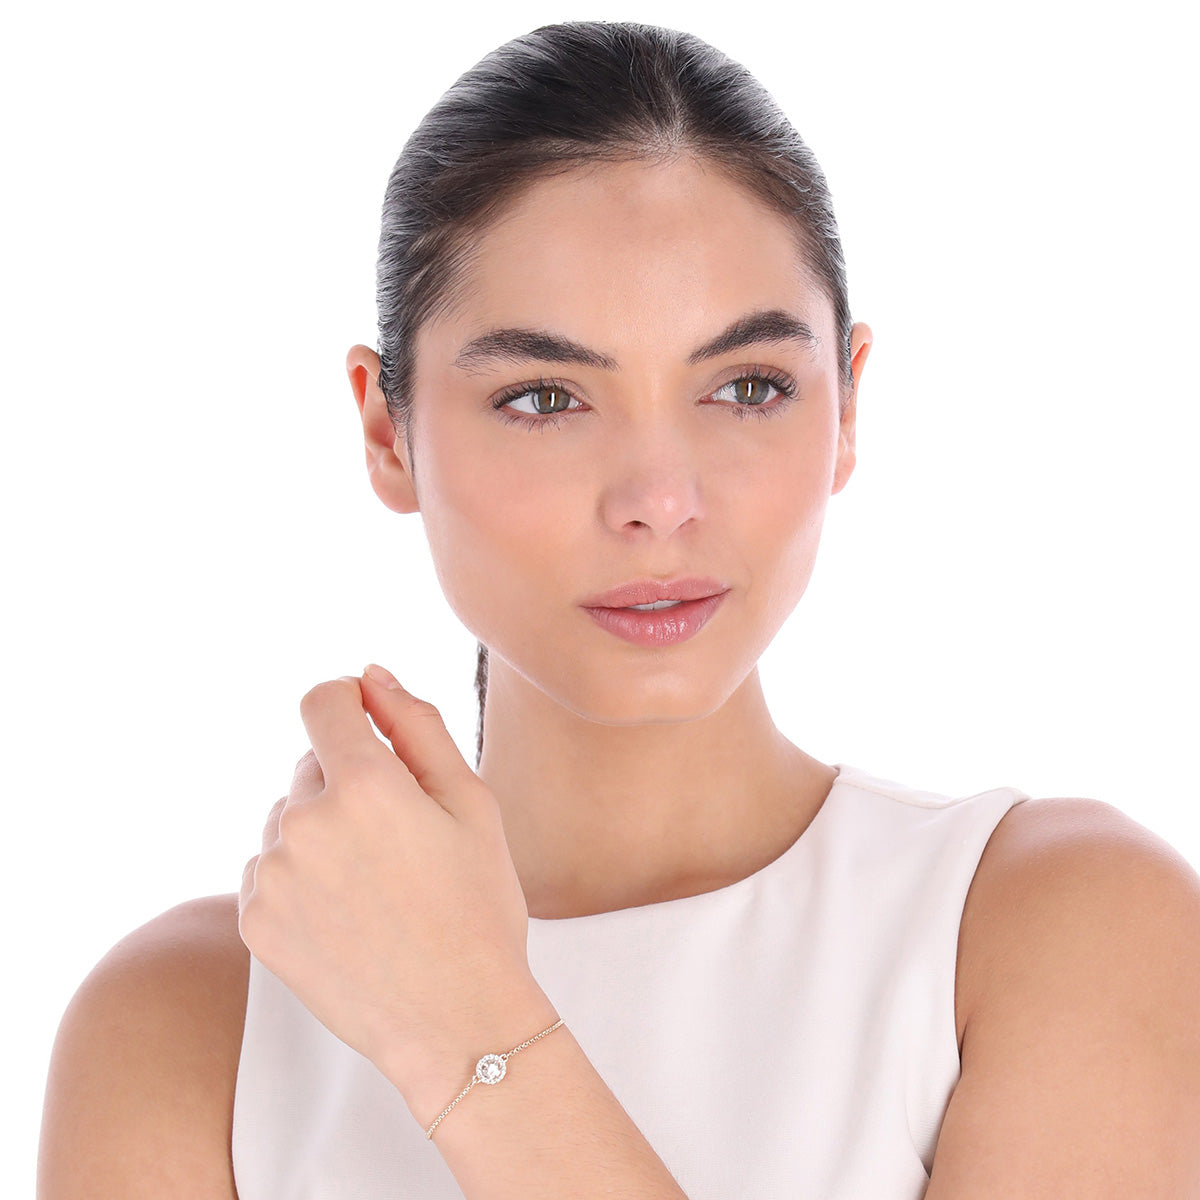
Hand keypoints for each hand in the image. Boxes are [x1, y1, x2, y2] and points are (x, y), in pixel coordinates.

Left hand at [238, 663, 548, 1108]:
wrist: (455, 1020)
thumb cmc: (477, 907)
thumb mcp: (472, 804)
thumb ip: (417, 725)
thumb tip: (372, 676)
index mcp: (362, 784)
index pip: (323, 700)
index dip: (350, 703)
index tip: (372, 726)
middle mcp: (303, 822)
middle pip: (312, 762)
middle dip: (349, 780)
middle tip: (402, 838)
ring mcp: (272, 875)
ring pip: (289, 816)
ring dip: (322, 829)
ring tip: (375, 883)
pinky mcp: (254, 920)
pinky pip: (269, 866)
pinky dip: (301, 876)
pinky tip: (347, 912)